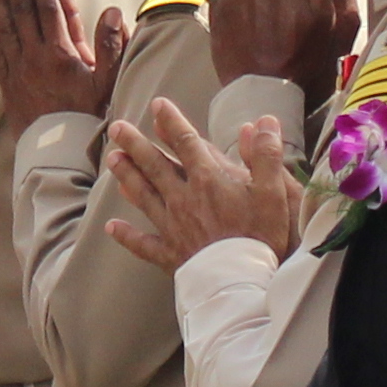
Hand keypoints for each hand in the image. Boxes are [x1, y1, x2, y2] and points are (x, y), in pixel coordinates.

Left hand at [0, 0, 122, 128]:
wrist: (60, 153)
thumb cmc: (88, 118)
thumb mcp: (108, 83)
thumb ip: (113, 47)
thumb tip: (113, 12)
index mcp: (61, 53)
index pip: (49, 8)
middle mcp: (36, 56)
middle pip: (22, 10)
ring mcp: (19, 69)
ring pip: (4, 27)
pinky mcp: (8, 84)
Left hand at [104, 100, 302, 269]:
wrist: (242, 281)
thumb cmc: (261, 235)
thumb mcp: (274, 190)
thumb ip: (266, 153)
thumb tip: (263, 120)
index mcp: (208, 179)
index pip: (185, 141)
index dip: (171, 121)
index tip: (158, 105)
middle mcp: (184, 198)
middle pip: (155, 165)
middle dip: (135, 143)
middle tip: (117, 127)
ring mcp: (173, 226)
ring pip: (144, 195)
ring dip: (127, 176)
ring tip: (112, 159)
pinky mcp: (170, 254)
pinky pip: (143, 243)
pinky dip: (127, 236)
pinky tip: (111, 227)